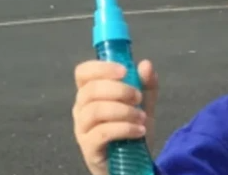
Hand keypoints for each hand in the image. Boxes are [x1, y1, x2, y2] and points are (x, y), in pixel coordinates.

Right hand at [72, 59, 157, 174]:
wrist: (132, 162)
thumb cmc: (132, 128)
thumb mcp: (144, 104)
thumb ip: (146, 85)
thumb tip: (145, 64)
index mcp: (91, 93)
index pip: (83, 72)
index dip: (101, 68)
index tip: (124, 71)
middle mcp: (81, 108)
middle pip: (90, 90)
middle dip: (119, 90)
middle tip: (138, 98)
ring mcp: (82, 129)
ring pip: (95, 111)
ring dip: (123, 111)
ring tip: (142, 118)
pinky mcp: (88, 147)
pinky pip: (102, 133)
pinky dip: (124, 128)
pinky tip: (140, 130)